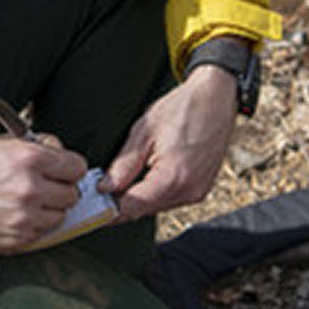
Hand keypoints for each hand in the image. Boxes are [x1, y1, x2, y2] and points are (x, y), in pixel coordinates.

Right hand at [0, 135, 89, 254]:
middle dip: (60, 190)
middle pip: (72, 193)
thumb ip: (35, 146)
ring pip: (60, 216)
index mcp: (29, 158)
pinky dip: (34, 225)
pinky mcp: (19, 237)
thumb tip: (59, 152)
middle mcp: (31, 187)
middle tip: (45, 188)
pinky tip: (16, 215)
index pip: (76, 166)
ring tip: (27, 203)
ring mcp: (26, 215)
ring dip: (49, 210)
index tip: (65, 171)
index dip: (70, 168)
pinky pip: (42, 232)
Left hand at [100, 65, 237, 218]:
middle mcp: (189, 190)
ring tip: (128, 174)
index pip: (132, 208)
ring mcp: (198, 192)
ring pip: (156, 206)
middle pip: (144, 210)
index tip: (92, 208)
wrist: (216, 98)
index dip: (108, 210)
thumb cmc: (183, 108)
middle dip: (122, 202)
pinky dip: (155, 191)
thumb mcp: (144, 131)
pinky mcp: (201, 189)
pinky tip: (148, 173)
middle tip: (102, 187)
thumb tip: (105, 188)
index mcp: (174, 177)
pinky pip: (171, 198)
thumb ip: (123, 165)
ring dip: (139, 196)